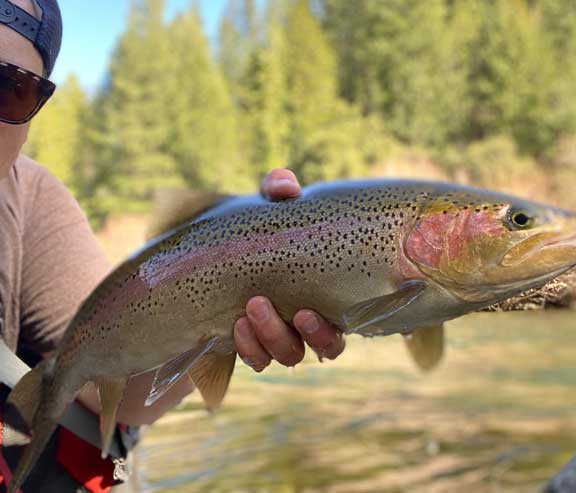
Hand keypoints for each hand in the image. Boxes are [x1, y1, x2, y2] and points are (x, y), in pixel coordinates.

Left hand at [233, 169, 345, 370]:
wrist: (219, 252)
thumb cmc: (260, 228)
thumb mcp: (269, 207)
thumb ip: (279, 190)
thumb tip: (287, 188)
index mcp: (331, 291)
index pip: (356, 316)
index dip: (354, 317)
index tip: (325, 307)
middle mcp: (314, 321)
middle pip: (328, 344)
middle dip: (315, 333)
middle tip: (298, 312)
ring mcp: (284, 335)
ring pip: (291, 354)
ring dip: (275, 336)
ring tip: (253, 308)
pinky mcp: (255, 346)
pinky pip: (259, 360)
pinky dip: (251, 349)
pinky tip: (238, 328)